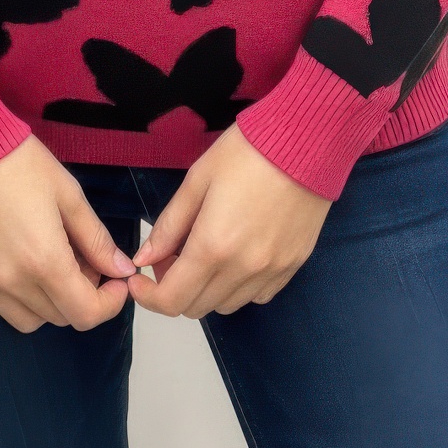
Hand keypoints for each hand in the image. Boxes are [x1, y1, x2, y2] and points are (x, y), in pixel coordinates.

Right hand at [0, 135, 135, 333]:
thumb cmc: (20, 162)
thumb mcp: (68, 194)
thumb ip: (97, 239)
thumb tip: (122, 269)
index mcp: (44, 261)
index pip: (85, 314)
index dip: (109, 304)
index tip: (116, 281)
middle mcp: (11, 283)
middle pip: (59, 318)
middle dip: (81, 295)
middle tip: (83, 258)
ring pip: (26, 320)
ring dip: (47, 302)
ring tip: (49, 262)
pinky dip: (14, 299)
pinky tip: (17, 265)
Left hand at [127, 124, 330, 318]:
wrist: (308, 140)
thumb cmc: (249, 151)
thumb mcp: (198, 179)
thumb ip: (170, 225)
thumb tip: (145, 258)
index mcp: (214, 247)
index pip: (172, 300)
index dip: (148, 296)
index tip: (140, 278)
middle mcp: (244, 269)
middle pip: (197, 307)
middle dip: (174, 288)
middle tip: (172, 254)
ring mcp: (272, 271)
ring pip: (226, 305)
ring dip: (207, 288)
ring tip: (206, 251)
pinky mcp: (293, 266)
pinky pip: (257, 295)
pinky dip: (239, 286)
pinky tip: (237, 254)